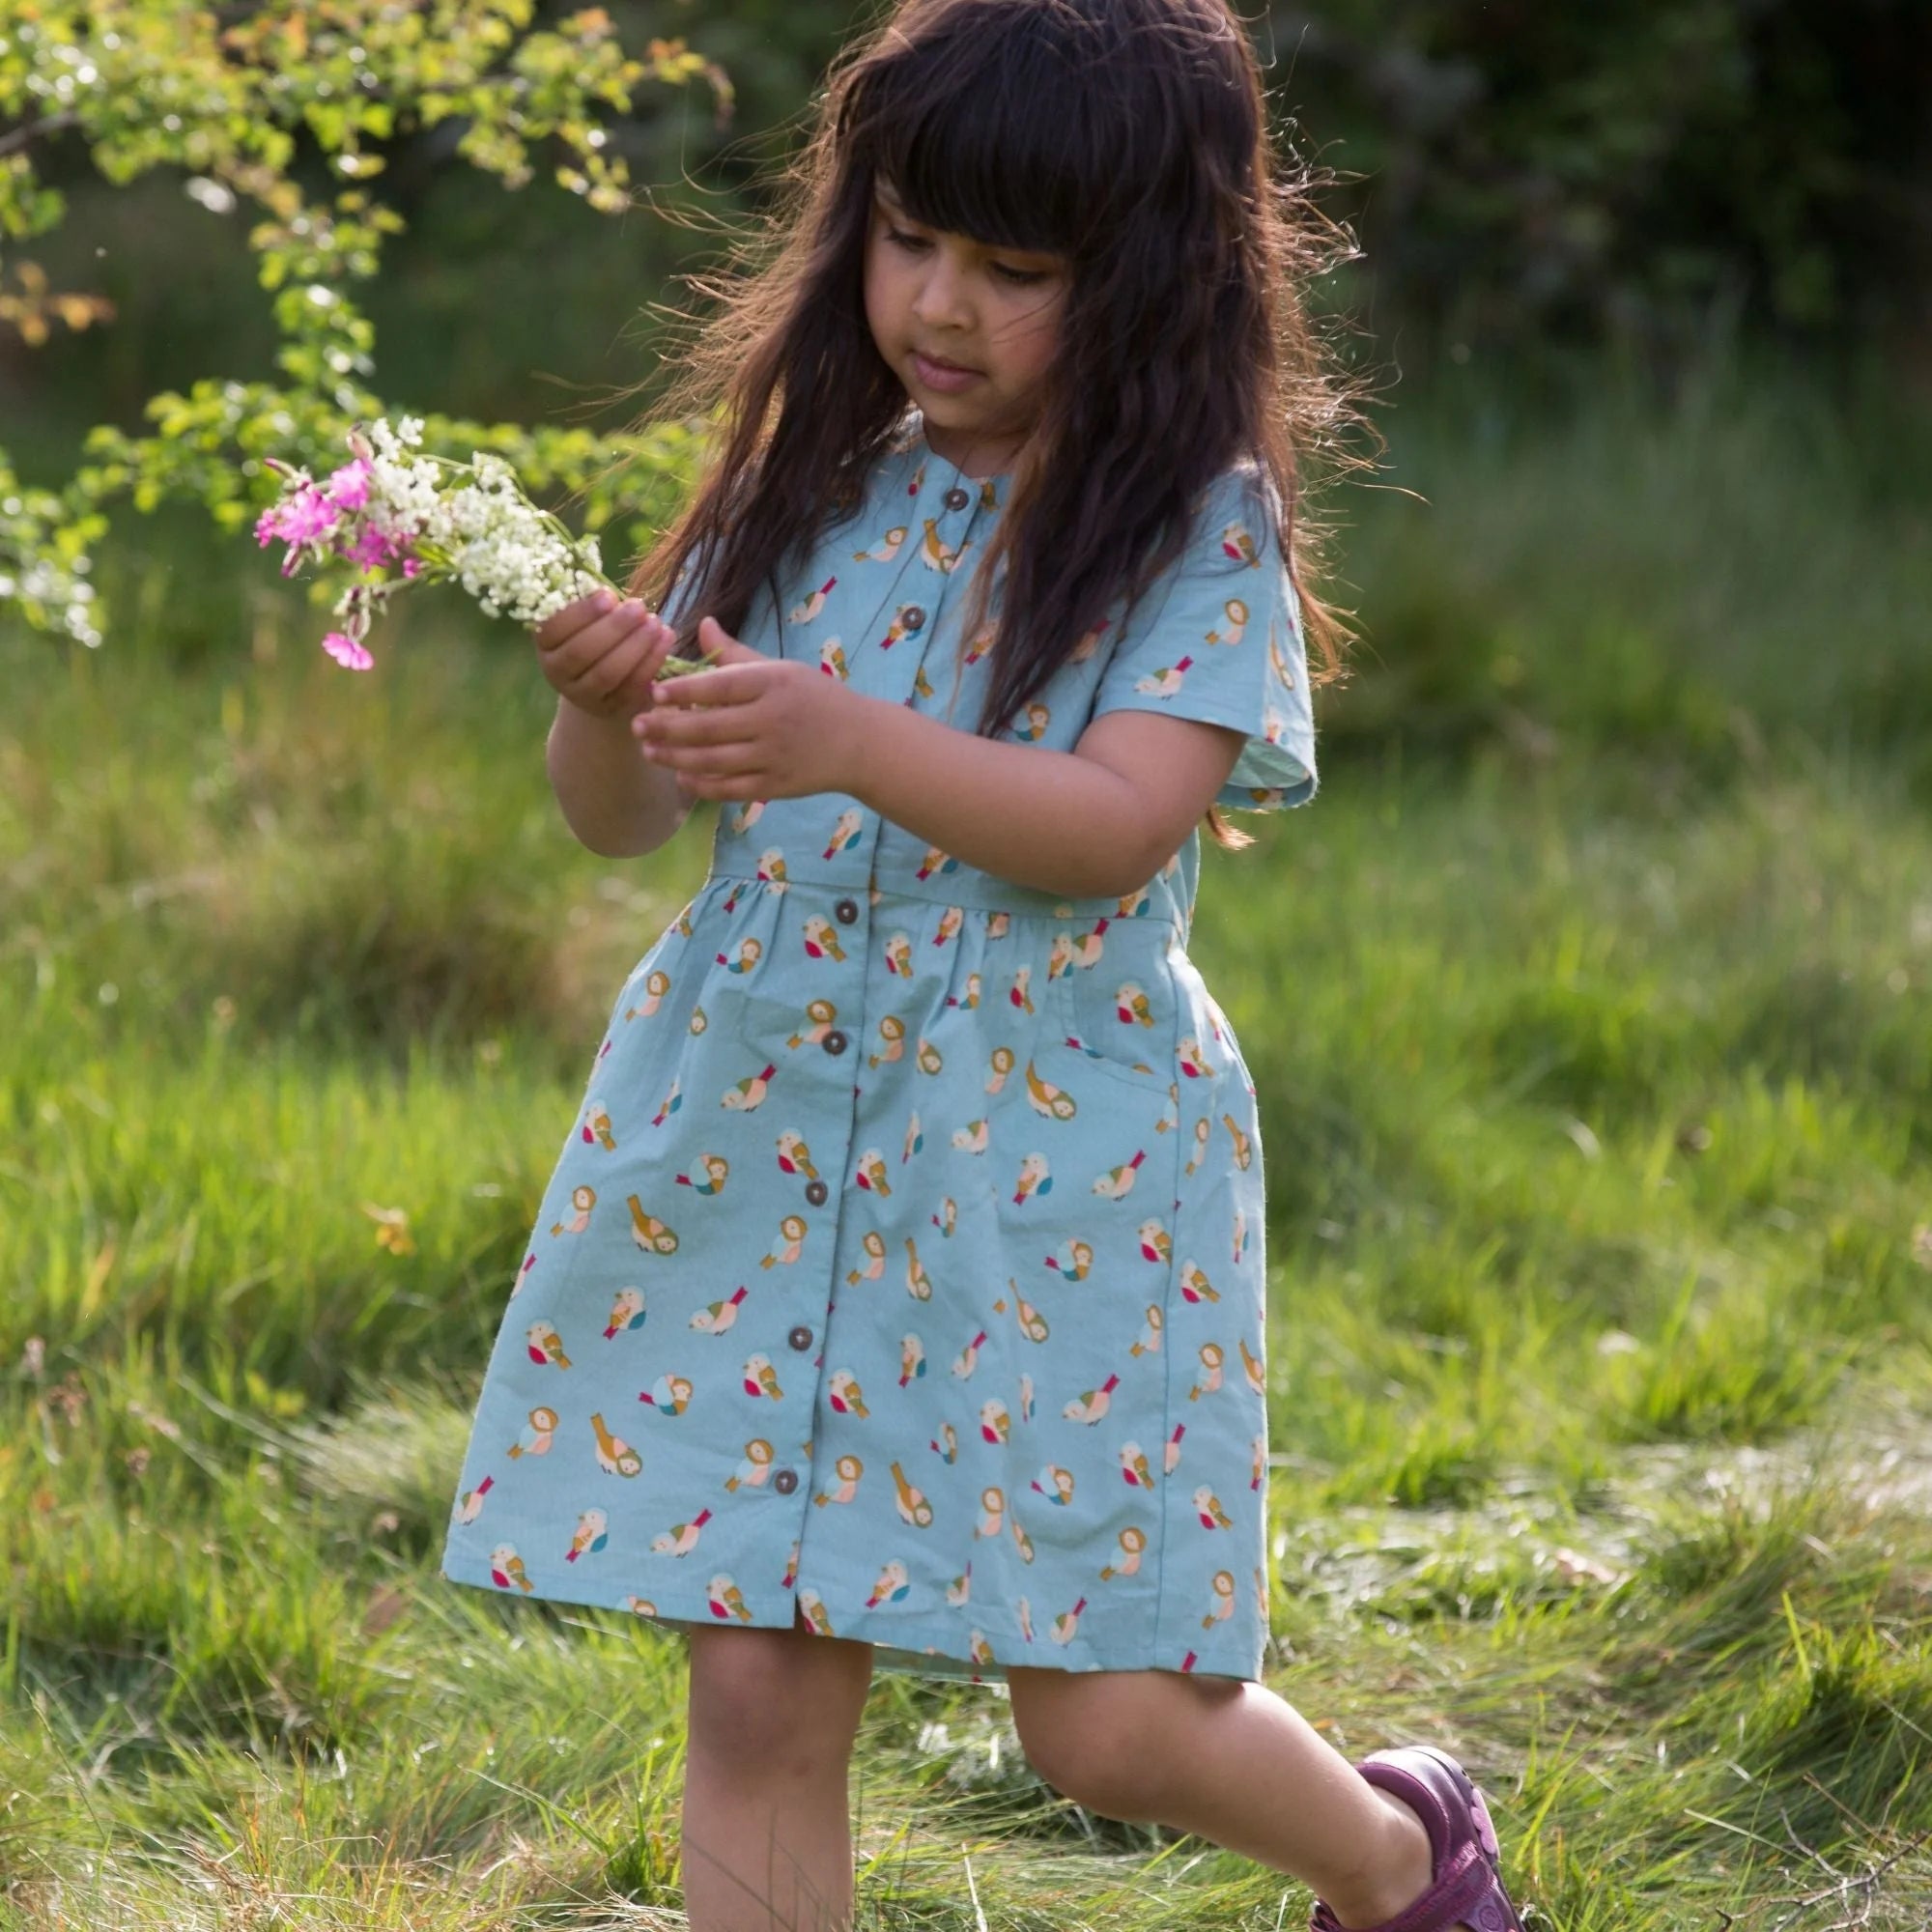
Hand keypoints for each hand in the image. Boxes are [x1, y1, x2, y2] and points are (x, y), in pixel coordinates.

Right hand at [532, 588, 683, 721]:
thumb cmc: (596, 635)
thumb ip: (595, 606)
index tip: (609, 595)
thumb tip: (612, 591)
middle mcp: (557, 673)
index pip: (554, 628)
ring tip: (656, 622)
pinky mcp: (610, 708)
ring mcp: (582, 696)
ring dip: (635, 646)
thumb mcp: (587, 619)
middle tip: (639, 607)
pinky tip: (666, 640)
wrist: (603, 681)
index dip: (582, 612)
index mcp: (545, 645)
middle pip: (582, 652)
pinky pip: (630, 688)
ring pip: (607, 673)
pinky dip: (650, 663)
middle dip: (613, 628)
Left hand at [631, 616, 865, 800]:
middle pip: (709, 727)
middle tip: (637, 725)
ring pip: (713, 761)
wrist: (860, 743)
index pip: (720, 687)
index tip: (652, 692)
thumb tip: (703, 625)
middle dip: (667, 728)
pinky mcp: (775, 786)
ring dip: (675, 758)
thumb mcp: (781, 669)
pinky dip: (700, 785)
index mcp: (772, 684)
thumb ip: (736, 654)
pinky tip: (680, 777)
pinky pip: (729, 789)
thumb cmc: (815, 698)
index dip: (683, 691)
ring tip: (649, 751)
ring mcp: (773, 757)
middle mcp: (772, 720)